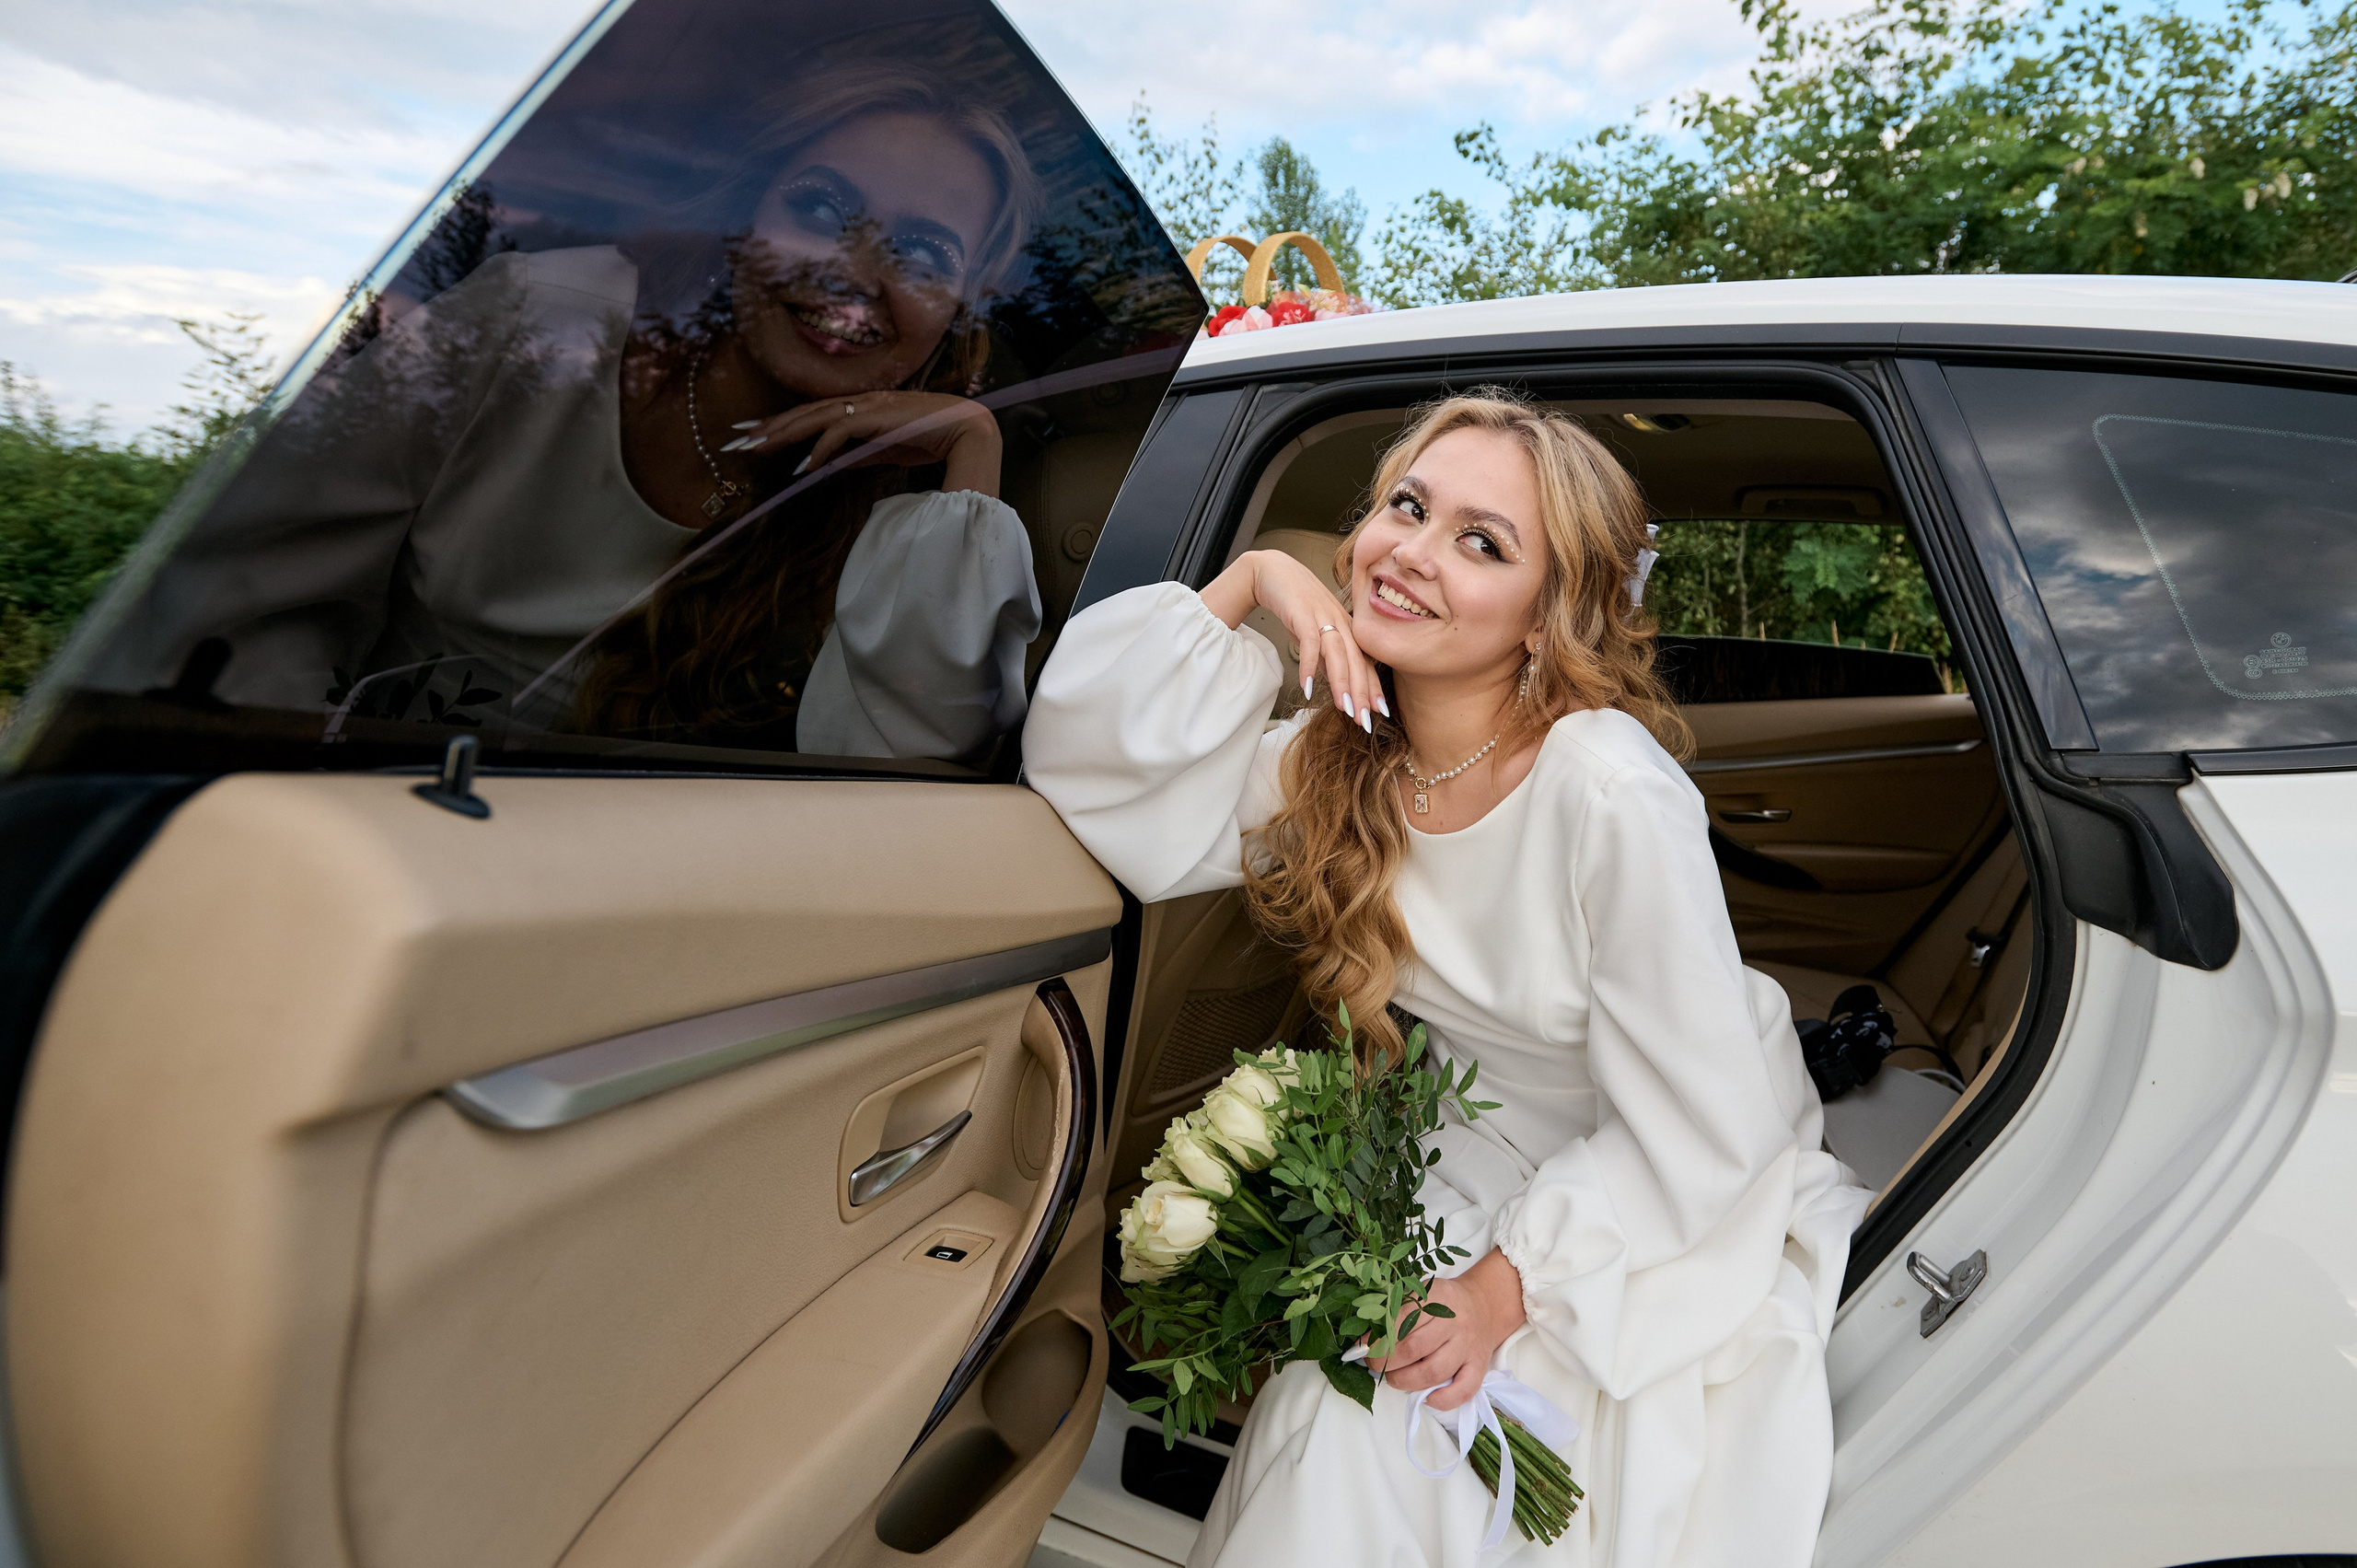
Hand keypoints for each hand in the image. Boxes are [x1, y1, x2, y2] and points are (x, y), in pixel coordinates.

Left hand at [724, 390, 1002, 495]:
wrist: (968, 429)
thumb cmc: (933, 438)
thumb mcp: (887, 450)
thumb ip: (859, 454)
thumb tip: (830, 464)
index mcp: (861, 405)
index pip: (812, 412)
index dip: (780, 422)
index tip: (752, 432)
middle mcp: (860, 400)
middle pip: (803, 411)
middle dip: (768, 426)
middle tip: (734, 438)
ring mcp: (868, 406)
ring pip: (814, 417)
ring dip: (783, 433)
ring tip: (754, 448)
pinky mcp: (878, 417)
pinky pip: (840, 434)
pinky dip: (819, 450)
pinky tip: (803, 468)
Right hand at [1198, 549, 1384, 730]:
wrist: (1272, 571)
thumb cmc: (1295, 603)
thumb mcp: (1314, 633)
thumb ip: (1324, 656)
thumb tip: (1332, 681)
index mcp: (1346, 628)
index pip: (1364, 662)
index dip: (1373, 687)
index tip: (1380, 712)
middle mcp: (1340, 622)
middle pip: (1356, 661)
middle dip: (1362, 692)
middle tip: (1365, 720)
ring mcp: (1322, 616)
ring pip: (1337, 654)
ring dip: (1341, 682)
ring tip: (1344, 708)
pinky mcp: (1302, 613)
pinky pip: (1309, 643)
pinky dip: (1308, 665)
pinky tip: (1306, 687)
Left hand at [1367, 1249, 1527, 1411]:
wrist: (1482, 1306)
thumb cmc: (1442, 1304)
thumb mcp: (1418, 1296)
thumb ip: (1393, 1313)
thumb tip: (1362, 1343)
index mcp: (1436, 1297)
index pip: (1401, 1320)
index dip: (1377, 1339)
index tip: (1362, 1349)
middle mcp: (1455, 1322)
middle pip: (1415, 1348)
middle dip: (1386, 1362)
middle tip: (1374, 1365)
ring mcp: (1468, 1346)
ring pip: (1434, 1371)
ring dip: (1406, 1381)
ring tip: (1394, 1378)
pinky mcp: (1479, 1367)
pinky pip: (1463, 1390)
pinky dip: (1442, 1399)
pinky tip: (1426, 1396)